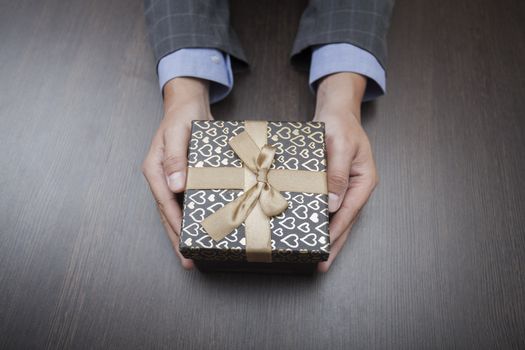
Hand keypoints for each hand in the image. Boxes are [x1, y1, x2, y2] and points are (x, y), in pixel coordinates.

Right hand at [142, 77, 212, 269]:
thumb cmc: (182, 115)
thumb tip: (175, 186)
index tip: (183, 242)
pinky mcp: (184, 177)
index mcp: (155, 169)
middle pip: (167, 213)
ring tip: (192, 254)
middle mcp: (162, 177)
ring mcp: (172, 179)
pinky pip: (187, 201)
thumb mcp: (178, 132)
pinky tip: (201, 228)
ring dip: (183, 232)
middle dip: (176, 237)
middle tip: (186, 261)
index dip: (174, 223)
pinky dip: (192, 216)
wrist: (189, 104)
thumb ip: (174, 157)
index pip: (164, 201)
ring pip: (176, 210)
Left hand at [313, 73, 378, 271]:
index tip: (326, 249)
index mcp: (364, 180)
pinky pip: (328, 205)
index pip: (349, 212)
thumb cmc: (340, 124)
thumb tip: (333, 204)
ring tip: (318, 255)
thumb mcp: (340, 145)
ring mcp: (346, 187)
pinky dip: (321, 218)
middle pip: (345, 220)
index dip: (337, 232)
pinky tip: (312, 228)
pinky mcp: (334, 183)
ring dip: (328, 234)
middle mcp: (356, 187)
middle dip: (334, 243)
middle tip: (322, 265)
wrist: (336, 111)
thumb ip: (338, 173)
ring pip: (337, 216)